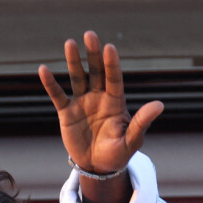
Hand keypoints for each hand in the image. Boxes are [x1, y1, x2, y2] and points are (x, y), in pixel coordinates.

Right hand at [39, 31, 163, 174]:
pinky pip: (58, 95)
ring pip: (77, 78)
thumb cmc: (118, 154)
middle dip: (93, 54)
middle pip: (96, 72)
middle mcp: (99, 98)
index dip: (112, 64)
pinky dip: (50, 84)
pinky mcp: (67, 113)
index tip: (109, 48)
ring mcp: (82, 103)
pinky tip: (43, 69)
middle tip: (90, 35)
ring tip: (70, 43)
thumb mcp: (132, 140)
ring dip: (73, 62)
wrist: (98, 167)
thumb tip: (159, 105)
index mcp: (116, 103)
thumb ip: (142, 122)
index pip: (114, 79)